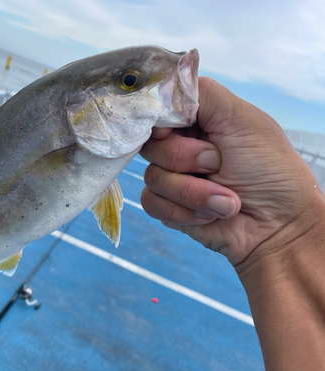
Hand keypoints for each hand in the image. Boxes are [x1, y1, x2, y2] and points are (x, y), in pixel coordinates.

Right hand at [140, 77, 324, 265]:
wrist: (278, 226)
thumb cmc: (270, 169)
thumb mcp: (241, 118)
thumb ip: (200, 93)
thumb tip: (161, 86)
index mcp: (198, 120)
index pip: (157, 109)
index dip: (158, 121)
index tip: (170, 130)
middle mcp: (182, 145)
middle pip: (149, 143)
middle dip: (184, 158)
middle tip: (217, 164)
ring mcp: (174, 176)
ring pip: (151, 176)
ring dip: (192, 191)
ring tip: (226, 199)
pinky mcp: (169, 205)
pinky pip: (152, 202)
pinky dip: (183, 210)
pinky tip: (211, 213)